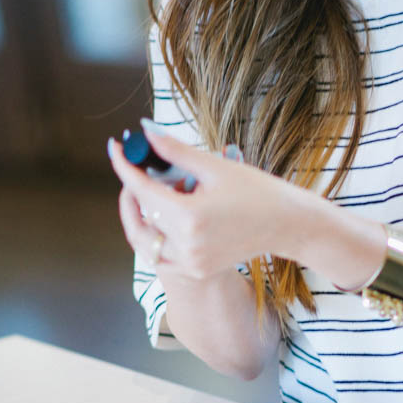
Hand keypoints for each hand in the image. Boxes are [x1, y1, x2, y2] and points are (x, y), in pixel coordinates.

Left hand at [108, 129, 307, 280]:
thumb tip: (145, 132)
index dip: (125, 165)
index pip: (142, 189)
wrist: (286, 225)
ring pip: (147, 240)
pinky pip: (162, 256)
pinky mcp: (197, 270)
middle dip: (133, 189)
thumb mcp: (215, 166)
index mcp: (190, 217)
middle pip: (141, 215)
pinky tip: (166, 214)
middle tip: (134, 168)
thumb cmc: (257, 192)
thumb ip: (175, 151)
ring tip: (151, 190)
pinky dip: (157, 236)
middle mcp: (187, 245)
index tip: (116, 147)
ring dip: (142, 216)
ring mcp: (191, 263)